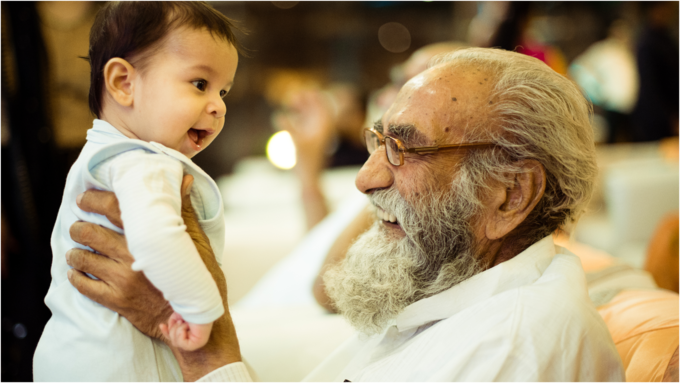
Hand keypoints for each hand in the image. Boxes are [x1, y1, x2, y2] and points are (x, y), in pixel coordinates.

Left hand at [68, 175, 241, 379]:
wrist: (196, 322)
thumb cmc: (199, 279)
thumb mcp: (198, 243)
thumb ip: (184, 211)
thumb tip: (185, 180)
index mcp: (149, 238)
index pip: (113, 208)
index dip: (94, 199)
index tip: (85, 198)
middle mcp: (132, 256)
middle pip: (89, 232)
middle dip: (79, 227)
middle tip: (79, 226)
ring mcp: (121, 279)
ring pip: (82, 258)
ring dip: (76, 252)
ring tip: (78, 251)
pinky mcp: (115, 300)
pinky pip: (82, 285)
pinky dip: (76, 277)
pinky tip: (79, 273)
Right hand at [160, 313, 211, 351]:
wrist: (197, 305)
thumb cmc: (189, 308)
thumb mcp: (177, 317)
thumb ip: (172, 325)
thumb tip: (169, 330)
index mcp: (189, 332)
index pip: (176, 337)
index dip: (167, 333)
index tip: (161, 325)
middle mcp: (193, 338)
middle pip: (175, 341)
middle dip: (172, 331)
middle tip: (178, 321)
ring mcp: (196, 342)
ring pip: (177, 343)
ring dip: (176, 330)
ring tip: (182, 322)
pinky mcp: (198, 343)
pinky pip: (183, 344)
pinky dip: (180, 333)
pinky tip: (185, 326)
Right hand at [276, 88, 335, 180]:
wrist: (309, 178)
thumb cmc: (305, 161)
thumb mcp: (296, 142)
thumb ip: (287, 127)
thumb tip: (277, 115)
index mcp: (324, 127)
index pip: (323, 107)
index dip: (316, 97)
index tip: (307, 89)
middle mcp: (321, 129)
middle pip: (315, 109)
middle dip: (306, 100)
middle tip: (294, 95)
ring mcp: (314, 134)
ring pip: (309, 115)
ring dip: (301, 108)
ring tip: (290, 101)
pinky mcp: (307, 139)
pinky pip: (303, 123)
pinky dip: (297, 117)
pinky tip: (288, 116)